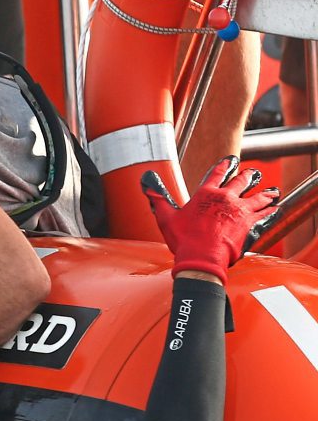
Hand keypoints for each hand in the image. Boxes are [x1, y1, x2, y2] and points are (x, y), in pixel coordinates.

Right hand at [141, 155, 280, 282]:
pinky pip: (264, 214)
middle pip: (242, 182)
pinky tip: (275, 209)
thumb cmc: (184, 240)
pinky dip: (270, 211)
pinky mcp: (250, 224)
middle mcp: (226, 198)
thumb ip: (158, 197)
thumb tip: (146, 180)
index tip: (230, 161)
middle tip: (253, 174)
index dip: (224, 166)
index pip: (217, 174)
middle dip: (248, 176)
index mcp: (206, 194)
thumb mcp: (165, 218)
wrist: (202, 258)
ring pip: (257, 197)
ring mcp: (240, 211)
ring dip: (265, 193)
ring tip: (271, 191)